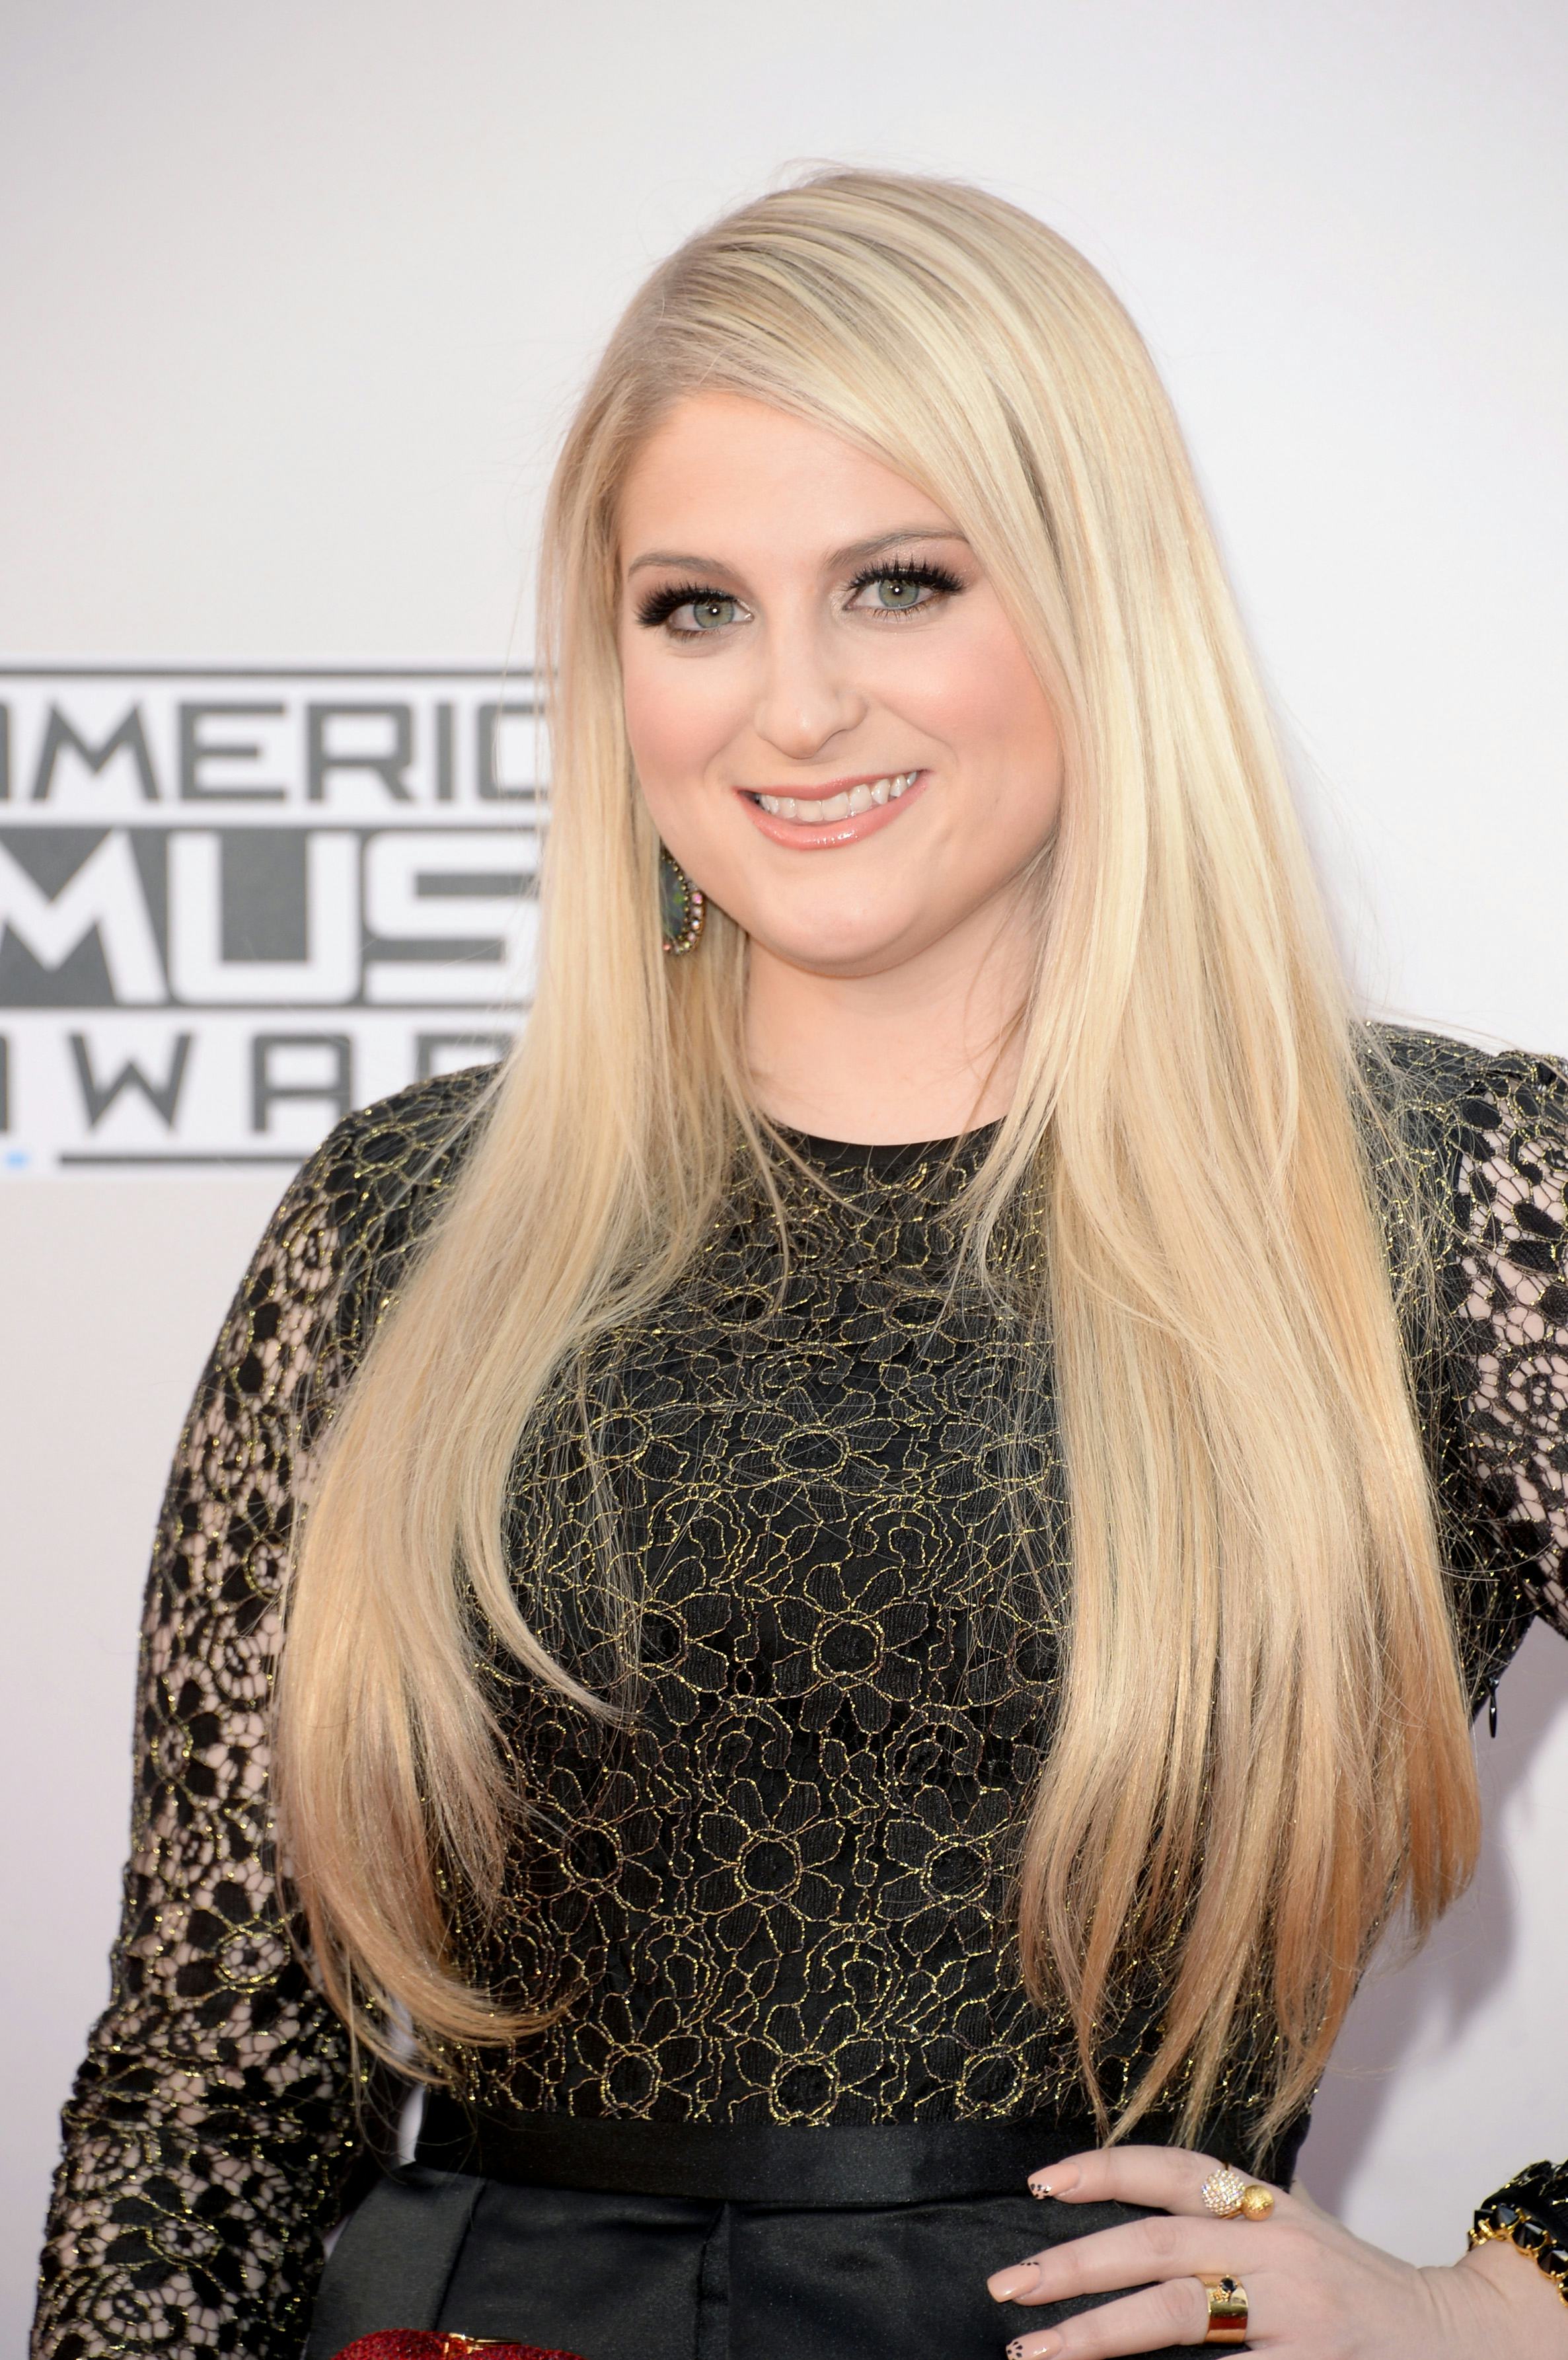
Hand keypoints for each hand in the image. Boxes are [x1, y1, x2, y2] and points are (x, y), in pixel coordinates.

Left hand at [984, 2143, 1567, 2356]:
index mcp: (1264, 2206)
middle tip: (1008, 2286)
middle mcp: (1275, 2249)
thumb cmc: (1350, 2291)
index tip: (1039, 2183)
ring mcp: (1293, 2316)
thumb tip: (1112, 2243)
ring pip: (1178, 2314)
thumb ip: (1216, 2229)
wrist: (1455, 2336)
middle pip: (1156, 2247)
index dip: (1102, 2170)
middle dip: (1074, 2265)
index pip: (1170, 2170)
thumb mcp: (1286, 2236)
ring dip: (1098, 2333)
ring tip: (1036, 2349)